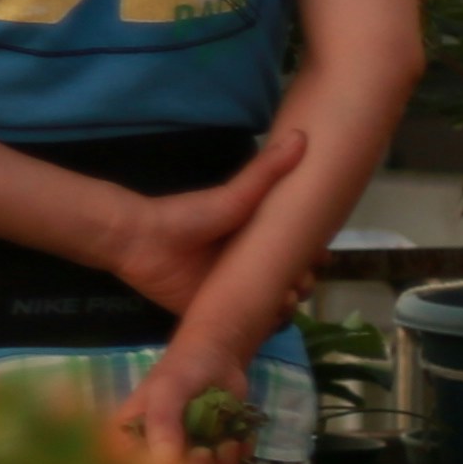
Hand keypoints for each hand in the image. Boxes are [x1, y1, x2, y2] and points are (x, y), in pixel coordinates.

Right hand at [109, 332, 261, 463]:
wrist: (218, 355)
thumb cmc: (182, 368)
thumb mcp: (167, 392)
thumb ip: (163, 424)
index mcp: (129, 441)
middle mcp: (154, 456)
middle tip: (206, 454)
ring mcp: (185, 459)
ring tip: (229, 443)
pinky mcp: (214, 458)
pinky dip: (239, 460)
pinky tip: (240, 439)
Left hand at [111, 130, 303, 316]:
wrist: (142, 242)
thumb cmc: (189, 215)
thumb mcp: (234, 195)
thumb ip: (266, 171)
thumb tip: (302, 136)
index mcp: (258, 239)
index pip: (298, 250)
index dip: (314, 256)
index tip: (320, 255)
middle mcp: (251, 266)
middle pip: (292, 280)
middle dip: (303, 283)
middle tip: (299, 280)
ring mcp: (236, 292)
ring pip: (275, 306)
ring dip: (287, 306)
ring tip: (283, 299)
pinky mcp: (219, 314)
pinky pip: (249, 327)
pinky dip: (264, 327)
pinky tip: (266, 320)